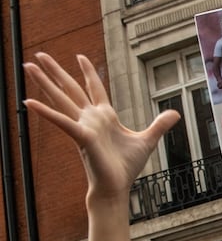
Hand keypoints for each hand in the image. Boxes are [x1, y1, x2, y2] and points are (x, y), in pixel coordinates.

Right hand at [24, 53, 179, 240]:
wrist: (117, 186)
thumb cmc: (127, 166)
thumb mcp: (148, 140)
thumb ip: (159, 125)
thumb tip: (175, 113)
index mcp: (105, 116)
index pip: (94, 88)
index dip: (88, 72)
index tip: (80, 56)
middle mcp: (90, 118)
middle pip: (71, 88)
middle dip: (56, 71)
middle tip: (40, 54)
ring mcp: (83, 126)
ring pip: (61, 99)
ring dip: (44, 82)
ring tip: (27, 65)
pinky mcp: (81, 137)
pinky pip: (61, 121)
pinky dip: (46, 112)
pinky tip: (28, 102)